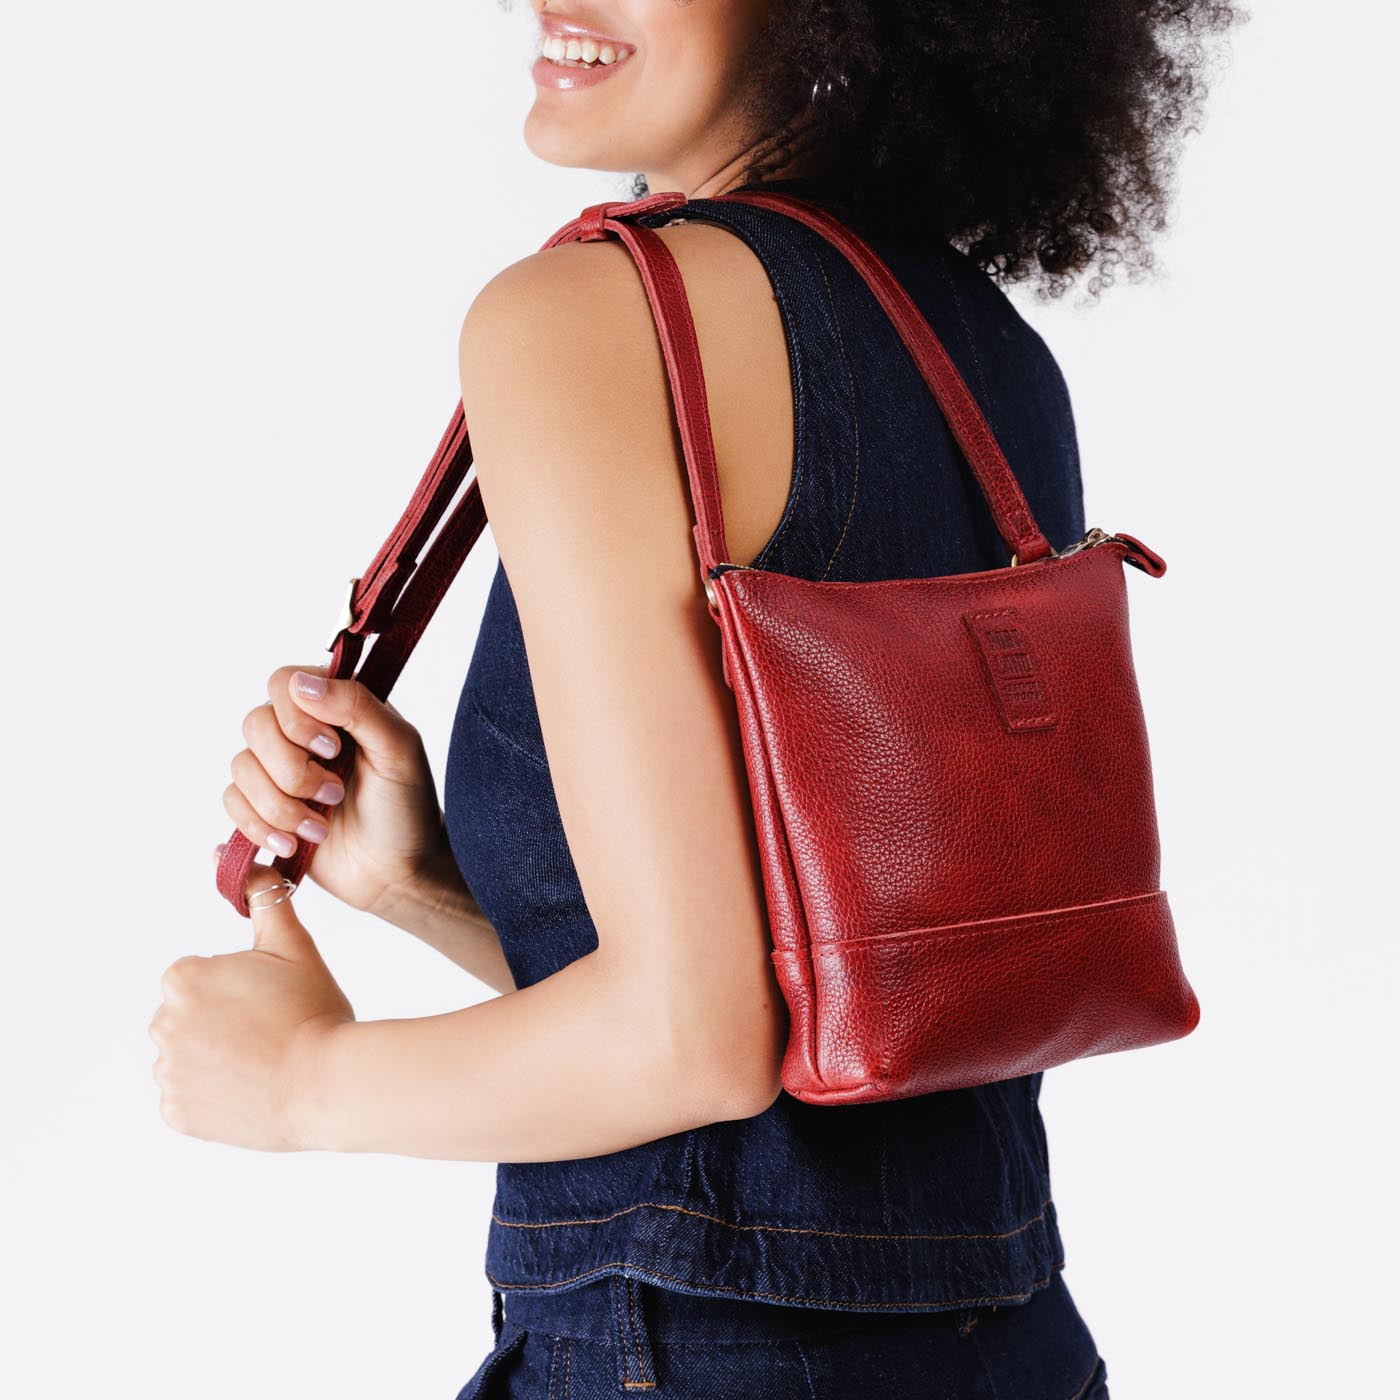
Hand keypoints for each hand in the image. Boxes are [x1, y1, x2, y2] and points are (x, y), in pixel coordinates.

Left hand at [149, 865, 353, 1151]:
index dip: (237, 986)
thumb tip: (247, 862)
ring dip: (216, 1058)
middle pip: (190, 1016)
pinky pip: (188, 1099)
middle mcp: (163, 1024)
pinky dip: (213, 1097)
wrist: (327, 1084)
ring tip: (264, 1061)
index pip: (198, 976)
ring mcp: (168, 1073)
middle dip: (222, 1021)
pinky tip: (250, 1088)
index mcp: (184, 978)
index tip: (267, 999)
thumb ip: (266, 899)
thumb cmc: (313, 1011)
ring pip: (189, 1057)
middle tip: (270, 1030)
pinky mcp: (177, 1113)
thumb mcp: (294, 946)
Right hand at [223, 664, 452, 915]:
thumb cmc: (407, 807)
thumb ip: (356, 706)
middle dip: (292, 770)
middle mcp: (300, 732)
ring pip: (240, 766)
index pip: (284, 682)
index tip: (333, 749)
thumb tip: (302, 683)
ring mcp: (278, 769)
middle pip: (255, 724)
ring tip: (320, 828)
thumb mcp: (397, 749)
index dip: (297, 718)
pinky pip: (232, 802)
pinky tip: (293, 843)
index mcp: (335, 707)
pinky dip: (259, 826)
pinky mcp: (262, 807)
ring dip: (281, 804)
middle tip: (335, 794)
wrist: (397, 872)